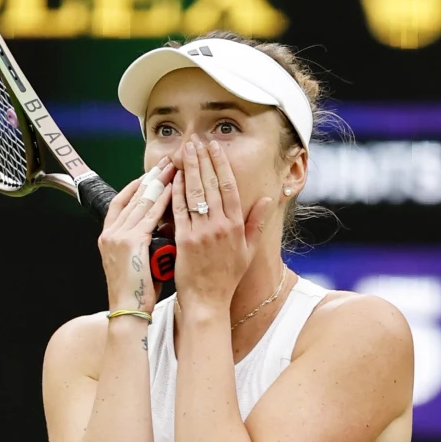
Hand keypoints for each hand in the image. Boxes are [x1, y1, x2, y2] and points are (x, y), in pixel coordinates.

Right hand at [99, 158, 175, 311]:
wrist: (128, 312)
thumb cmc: (138, 292)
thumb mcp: (137, 260)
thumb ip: (144, 241)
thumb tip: (162, 226)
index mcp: (109, 236)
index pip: (123, 200)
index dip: (139, 184)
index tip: (154, 172)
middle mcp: (110, 232)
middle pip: (133, 195)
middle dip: (152, 176)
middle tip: (168, 160)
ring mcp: (118, 236)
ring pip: (141, 201)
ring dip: (159, 181)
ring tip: (174, 165)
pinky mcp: (130, 243)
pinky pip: (149, 215)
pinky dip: (162, 199)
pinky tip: (175, 187)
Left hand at [170, 136, 274, 315]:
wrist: (208, 301)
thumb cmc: (228, 277)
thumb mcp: (249, 250)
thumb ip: (257, 223)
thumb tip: (266, 199)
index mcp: (236, 227)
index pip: (229, 187)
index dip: (222, 164)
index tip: (215, 147)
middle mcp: (220, 227)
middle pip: (211, 185)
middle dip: (203, 160)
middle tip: (196, 140)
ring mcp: (201, 233)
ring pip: (194, 194)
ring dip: (189, 169)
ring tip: (185, 150)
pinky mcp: (183, 241)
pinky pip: (179, 211)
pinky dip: (176, 192)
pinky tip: (173, 177)